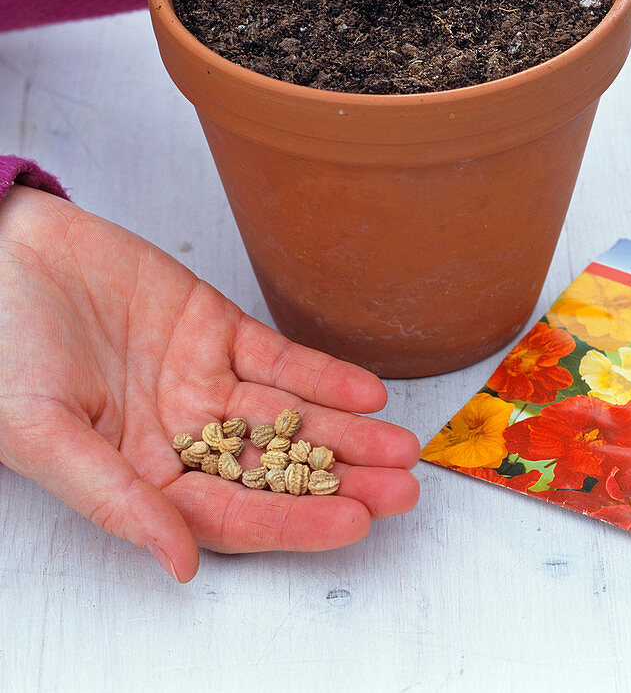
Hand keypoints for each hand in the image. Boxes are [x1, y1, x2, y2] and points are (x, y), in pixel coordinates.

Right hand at [0, 187, 419, 581]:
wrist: (1, 254)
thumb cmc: (1, 348)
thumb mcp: (42, 432)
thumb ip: (114, 497)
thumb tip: (178, 562)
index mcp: (137, 475)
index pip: (230, 513)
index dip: (294, 521)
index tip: (355, 523)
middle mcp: (179, 434)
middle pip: (275, 469)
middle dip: (341, 480)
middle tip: (403, 488)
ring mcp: (201, 379)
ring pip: (289, 415)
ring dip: (346, 431)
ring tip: (400, 446)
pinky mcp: (214, 326)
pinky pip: (280, 357)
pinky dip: (323, 375)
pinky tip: (365, 392)